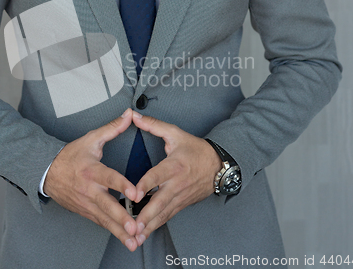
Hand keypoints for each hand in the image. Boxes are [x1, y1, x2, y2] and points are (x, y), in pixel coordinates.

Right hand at [44, 108, 139, 250]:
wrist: (47, 172)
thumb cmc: (71, 155)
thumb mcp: (91, 139)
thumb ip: (112, 128)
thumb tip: (128, 115)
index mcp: (92, 170)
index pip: (109, 178)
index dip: (122, 186)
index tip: (135, 194)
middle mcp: (89, 189)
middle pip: (107, 206)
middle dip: (121, 219)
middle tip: (135, 228)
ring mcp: (87, 203)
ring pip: (104, 219)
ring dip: (119, 232)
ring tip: (134, 243)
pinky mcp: (86, 211)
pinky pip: (101, 223)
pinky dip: (113, 232)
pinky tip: (126, 240)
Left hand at [131, 111, 221, 245]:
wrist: (219, 165)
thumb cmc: (195, 149)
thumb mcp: (175, 133)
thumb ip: (153, 125)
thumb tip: (134, 116)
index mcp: (175, 165)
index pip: (158, 176)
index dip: (146, 184)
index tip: (134, 193)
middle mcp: (177, 184)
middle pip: (160, 201)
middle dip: (147, 215)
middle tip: (133, 225)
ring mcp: (180, 196)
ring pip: (163, 213)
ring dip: (150, 225)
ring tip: (135, 236)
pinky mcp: (181, 204)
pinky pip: (167, 216)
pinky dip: (156, 226)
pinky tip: (145, 234)